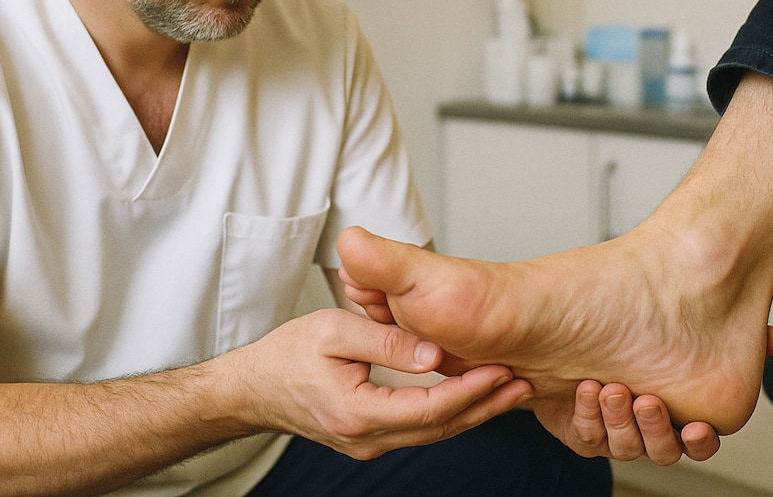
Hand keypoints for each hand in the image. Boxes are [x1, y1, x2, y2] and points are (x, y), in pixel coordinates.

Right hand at [223, 308, 531, 459]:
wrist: (251, 388)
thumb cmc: (286, 354)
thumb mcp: (333, 330)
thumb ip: (387, 342)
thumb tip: (436, 355)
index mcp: (358, 413)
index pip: (429, 409)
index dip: (469, 391)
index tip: (500, 370)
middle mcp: (367, 438)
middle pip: (439, 429)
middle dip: (484, 406)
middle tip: (521, 383)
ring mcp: (368, 443)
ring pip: (432, 433)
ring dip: (473, 412)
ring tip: (509, 390)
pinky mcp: (369, 438)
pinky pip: (419, 430)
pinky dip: (449, 413)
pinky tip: (472, 397)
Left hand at [547, 325, 772, 463]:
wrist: (575, 331)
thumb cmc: (637, 334)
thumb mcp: (686, 325)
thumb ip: (730, 333)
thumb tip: (772, 338)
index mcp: (679, 413)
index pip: (699, 442)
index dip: (700, 441)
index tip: (696, 427)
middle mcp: (649, 428)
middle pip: (663, 449)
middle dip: (655, 427)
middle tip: (647, 401)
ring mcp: (617, 432)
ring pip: (624, 445)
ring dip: (620, 420)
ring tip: (613, 390)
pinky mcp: (584, 430)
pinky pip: (587, 436)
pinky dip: (588, 416)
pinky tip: (588, 390)